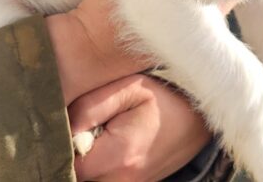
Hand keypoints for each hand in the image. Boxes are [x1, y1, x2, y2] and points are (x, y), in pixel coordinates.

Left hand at [69, 75, 211, 181]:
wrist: (198, 120)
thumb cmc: (163, 99)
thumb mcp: (129, 89)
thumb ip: (91, 108)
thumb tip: (64, 129)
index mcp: (120, 154)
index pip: (69, 164)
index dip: (63, 146)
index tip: (73, 126)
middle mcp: (124, 180)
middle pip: (78, 177)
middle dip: (74, 155)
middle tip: (88, 129)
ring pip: (91, 180)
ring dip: (88, 162)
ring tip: (100, 136)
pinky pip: (105, 180)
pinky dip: (101, 166)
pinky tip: (110, 146)